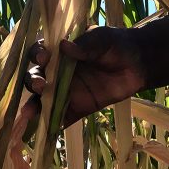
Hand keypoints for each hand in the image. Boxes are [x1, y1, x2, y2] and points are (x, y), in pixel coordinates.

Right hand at [23, 26, 147, 126]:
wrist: (138, 65)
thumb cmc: (117, 45)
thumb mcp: (102, 39)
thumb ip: (85, 44)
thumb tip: (64, 46)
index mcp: (60, 51)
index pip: (40, 53)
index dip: (37, 55)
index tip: (44, 58)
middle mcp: (58, 72)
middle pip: (37, 77)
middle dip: (34, 81)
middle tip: (40, 85)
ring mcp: (67, 91)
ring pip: (45, 99)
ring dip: (36, 106)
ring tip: (29, 113)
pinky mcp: (79, 107)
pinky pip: (64, 117)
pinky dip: (55, 124)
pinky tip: (48, 129)